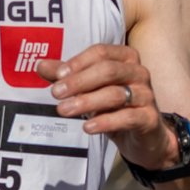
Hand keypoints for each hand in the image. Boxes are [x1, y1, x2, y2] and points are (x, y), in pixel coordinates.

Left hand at [44, 43, 175, 168]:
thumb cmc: (115, 107)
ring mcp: (147, 95)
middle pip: (108, 70)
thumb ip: (68, 77)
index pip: (100, 52)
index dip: (78, 62)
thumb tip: (40, 66)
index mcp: (125, 58)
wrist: (143, 137)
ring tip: (64, 110)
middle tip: (55, 93)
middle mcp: (139, 72)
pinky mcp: (149, 118)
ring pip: (116, 94)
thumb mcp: (90, 90)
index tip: (57, 75)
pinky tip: (87, 127)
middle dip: (79, 81)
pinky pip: (127, 117)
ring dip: (86, 102)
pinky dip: (105, 121)